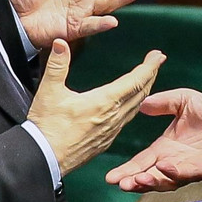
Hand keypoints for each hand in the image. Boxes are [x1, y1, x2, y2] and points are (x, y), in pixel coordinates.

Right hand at [28, 40, 164, 174]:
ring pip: (135, 108)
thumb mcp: (49, 91)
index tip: (158, 56)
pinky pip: (125, 121)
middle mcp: (112, 117)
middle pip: (141, 93)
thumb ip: (58, 64)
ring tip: (146, 80)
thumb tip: (61, 43)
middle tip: (157, 62)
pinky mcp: (105, 142)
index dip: (149, 67)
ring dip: (144, 91)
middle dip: (151, 75)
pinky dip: (133, 107)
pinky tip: (129, 106)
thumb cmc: (47, 127)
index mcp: (104, 102)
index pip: (135, 81)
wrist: (44, 159)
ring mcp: (110, 131)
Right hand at [104, 89, 201, 191]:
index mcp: (165, 148)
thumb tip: (142, 104)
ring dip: (151, 182)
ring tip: (137, 179)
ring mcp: (187, 167)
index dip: (126, 170)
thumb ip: (163, 102)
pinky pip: (186, 175)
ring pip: (165, 181)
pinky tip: (164, 167)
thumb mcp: (182, 100)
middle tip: (121, 183)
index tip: (111, 177)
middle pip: (149, 176)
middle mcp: (173, 161)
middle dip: (134, 181)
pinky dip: (174, 174)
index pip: (141, 162)